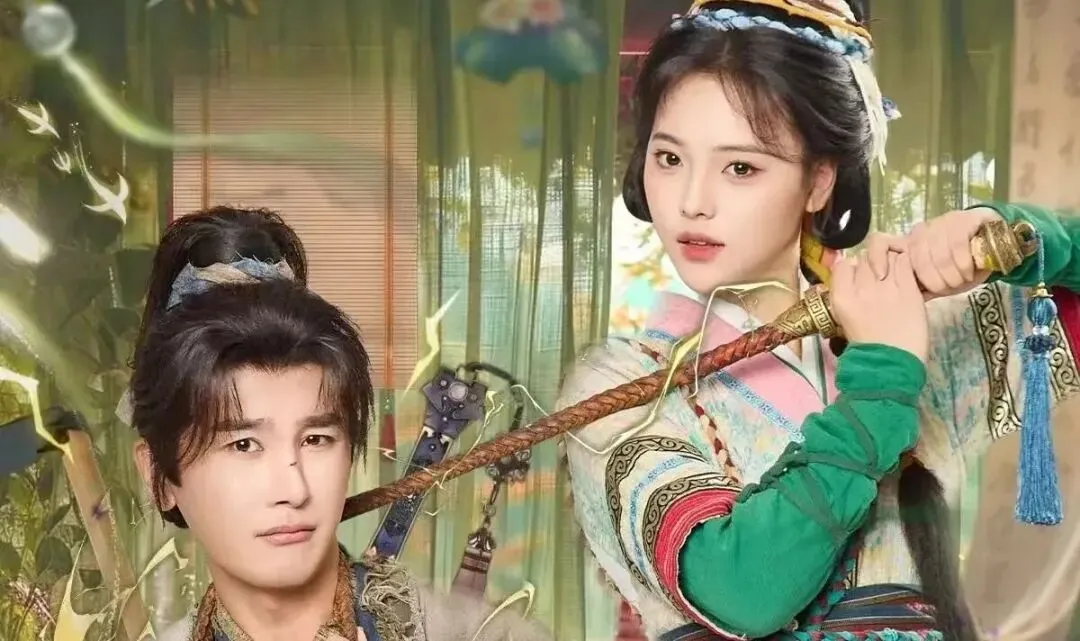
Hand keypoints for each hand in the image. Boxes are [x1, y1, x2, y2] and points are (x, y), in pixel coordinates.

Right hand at [831, 251, 928, 361]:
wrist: (891, 364)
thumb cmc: (867, 344)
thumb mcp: (844, 317)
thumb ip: (846, 292)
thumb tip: (853, 268)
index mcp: (841, 297)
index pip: (844, 264)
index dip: (852, 268)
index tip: (859, 278)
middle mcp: (861, 289)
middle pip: (864, 258)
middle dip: (871, 265)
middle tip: (880, 280)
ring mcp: (886, 287)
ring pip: (885, 255)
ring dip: (889, 261)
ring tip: (894, 277)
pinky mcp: (909, 289)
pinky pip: (904, 262)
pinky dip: (905, 264)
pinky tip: (906, 275)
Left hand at [864, 208, 1003, 295]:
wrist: (996, 249)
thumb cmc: (961, 270)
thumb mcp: (935, 283)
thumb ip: (915, 288)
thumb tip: (893, 302)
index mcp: (908, 244)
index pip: (880, 243)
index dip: (877, 258)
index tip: (881, 276)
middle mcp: (921, 231)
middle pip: (916, 256)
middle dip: (934, 279)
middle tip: (947, 287)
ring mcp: (941, 222)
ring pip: (938, 253)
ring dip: (951, 274)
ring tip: (960, 281)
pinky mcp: (963, 219)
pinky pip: (957, 244)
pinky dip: (963, 263)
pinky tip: (969, 271)